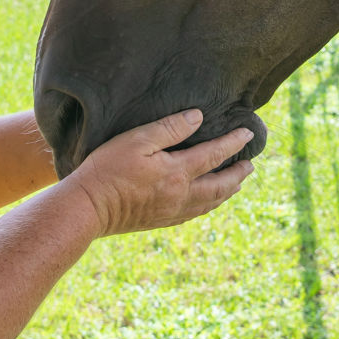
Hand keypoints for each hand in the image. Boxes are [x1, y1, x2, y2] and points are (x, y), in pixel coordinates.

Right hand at [67, 110, 253, 236]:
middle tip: (250, 164)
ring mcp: (171, 211)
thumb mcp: (137, 140)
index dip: (232, 143)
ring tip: (237, 184)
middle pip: (219, 185)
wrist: (87, 208)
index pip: (213, 155)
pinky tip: (207, 203)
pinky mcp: (160, 221)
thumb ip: (169, 129)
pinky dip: (209, 206)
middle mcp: (180, 195)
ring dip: (227, 191)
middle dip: (237, 173)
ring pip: (210, 202)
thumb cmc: (108, 169)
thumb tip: (198, 117)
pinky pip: (194, 214)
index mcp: (177, 172)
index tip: (247, 133)